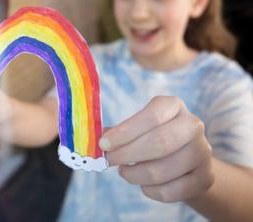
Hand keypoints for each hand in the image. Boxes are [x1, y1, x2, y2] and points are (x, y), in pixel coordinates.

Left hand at [99, 96, 213, 202]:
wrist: (188, 162)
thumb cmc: (153, 138)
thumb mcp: (137, 128)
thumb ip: (117, 132)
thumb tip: (94, 139)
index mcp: (174, 106)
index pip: (151, 116)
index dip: (125, 131)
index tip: (104, 143)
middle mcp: (193, 125)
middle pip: (159, 142)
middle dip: (127, 154)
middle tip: (110, 160)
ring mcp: (202, 152)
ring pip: (162, 170)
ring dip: (135, 175)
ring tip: (125, 172)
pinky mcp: (205, 177)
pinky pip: (171, 191)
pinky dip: (150, 190)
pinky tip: (144, 184)